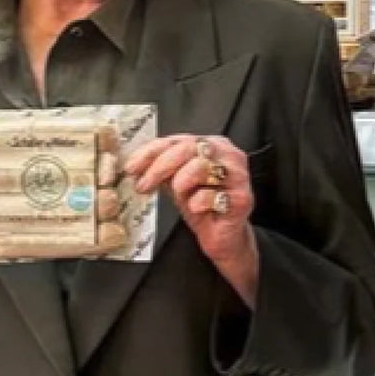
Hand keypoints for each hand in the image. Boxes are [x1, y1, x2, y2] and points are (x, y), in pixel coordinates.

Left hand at [126, 134, 258, 305]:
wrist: (222, 235)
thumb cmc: (200, 203)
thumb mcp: (175, 181)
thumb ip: (160, 168)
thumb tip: (134, 165)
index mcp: (211, 144)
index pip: (176, 140)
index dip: (150, 153)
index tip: (131, 168)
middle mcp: (228, 155)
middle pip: (188, 149)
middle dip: (159, 167)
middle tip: (143, 184)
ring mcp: (238, 176)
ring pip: (201, 166)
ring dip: (180, 180)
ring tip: (175, 193)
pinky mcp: (243, 199)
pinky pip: (214, 195)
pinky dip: (198, 201)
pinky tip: (195, 207)